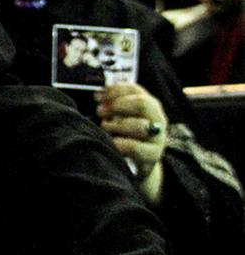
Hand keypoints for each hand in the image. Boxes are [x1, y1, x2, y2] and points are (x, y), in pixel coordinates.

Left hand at [96, 84, 167, 201]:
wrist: (137, 164)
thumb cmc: (125, 135)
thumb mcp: (119, 117)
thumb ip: (111, 104)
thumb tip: (98, 94)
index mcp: (149, 105)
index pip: (135, 89)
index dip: (114, 90)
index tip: (97, 96)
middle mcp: (157, 118)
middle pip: (143, 103)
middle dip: (118, 105)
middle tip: (100, 112)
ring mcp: (158, 137)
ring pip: (140, 125)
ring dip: (117, 125)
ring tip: (105, 128)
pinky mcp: (153, 154)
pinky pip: (136, 147)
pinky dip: (120, 144)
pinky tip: (112, 143)